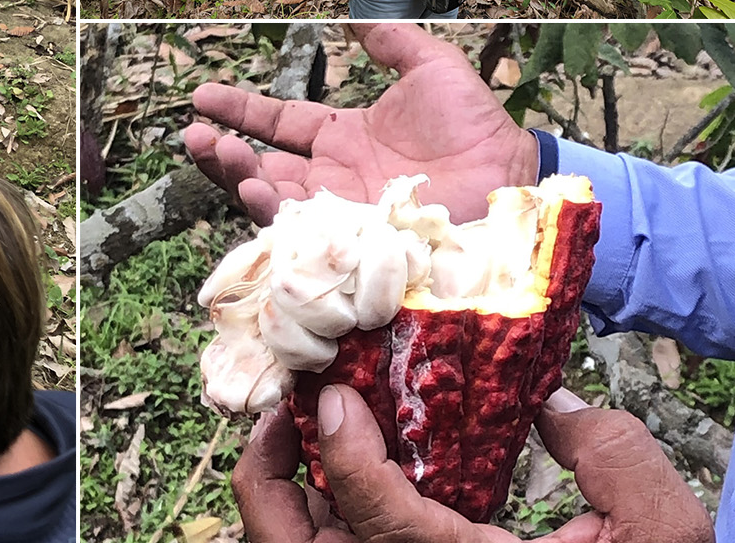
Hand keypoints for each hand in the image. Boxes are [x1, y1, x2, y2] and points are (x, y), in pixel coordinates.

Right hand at [182, 23, 538, 224]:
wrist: (509, 178)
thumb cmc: (477, 130)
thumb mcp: (432, 70)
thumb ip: (393, 42)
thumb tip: (354, 14)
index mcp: (342, 139)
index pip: (278, 125)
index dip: (239, 110)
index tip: (201, 97)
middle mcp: (332, 180)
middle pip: (260, 168)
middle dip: (221, 153)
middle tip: (194, 134)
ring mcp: (339, 214)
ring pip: (270, 200)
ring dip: (236, 178)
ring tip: (213, 151)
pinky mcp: (351, 241)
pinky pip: (299, 232)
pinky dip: (269, 212)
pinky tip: (251, 190)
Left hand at [232, 384, 712, 542]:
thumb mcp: (656, 532)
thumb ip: (612, 458)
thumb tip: (550, 404)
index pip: (378, 521)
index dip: (346, 455)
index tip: (338, 397)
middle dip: (270, 477)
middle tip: (286, 413)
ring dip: (286, 496)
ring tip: (298, 435)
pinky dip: (315, 519)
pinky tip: (337, 478)